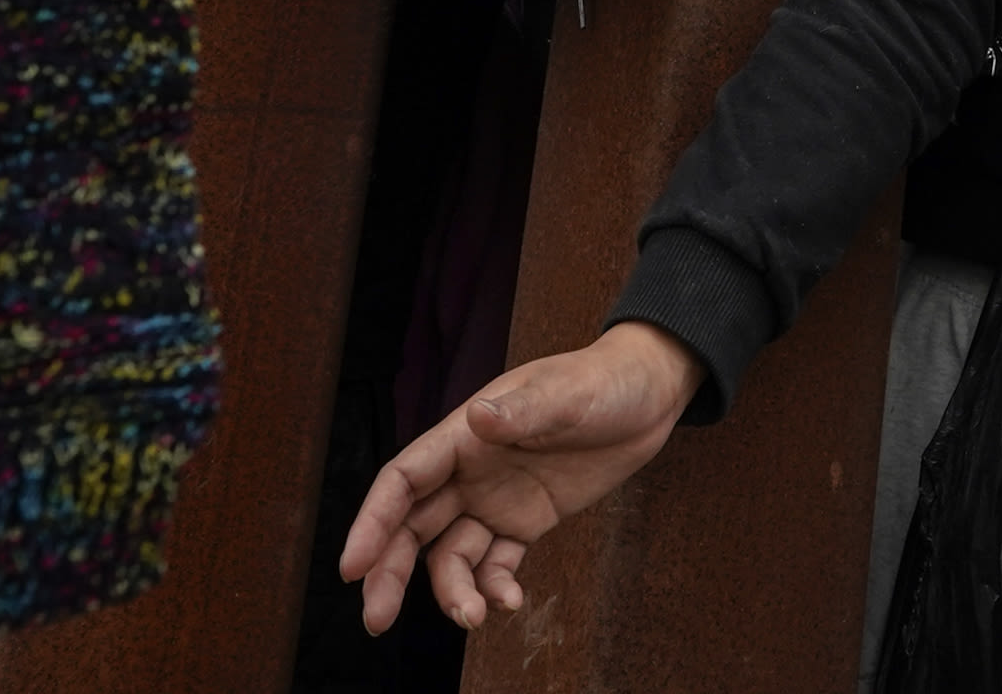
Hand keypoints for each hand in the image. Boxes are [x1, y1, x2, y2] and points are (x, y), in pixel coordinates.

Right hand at [341, 323, 704, 634]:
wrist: (650, 393)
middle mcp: (470, 470)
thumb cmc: (603, 380)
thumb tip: (477, 418)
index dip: (372, 521)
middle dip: (389, 572)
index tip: (351, 566)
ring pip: (451, 554)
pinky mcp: (527, 521)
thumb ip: (522, 410)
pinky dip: (494, 587)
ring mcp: (496, 498)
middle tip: (376, 620)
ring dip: (452, 591)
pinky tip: (509, 602)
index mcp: (465, 434)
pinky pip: (496, 563)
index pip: (403, 480)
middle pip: (412, 526)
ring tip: (474, 618)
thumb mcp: (567, 393)